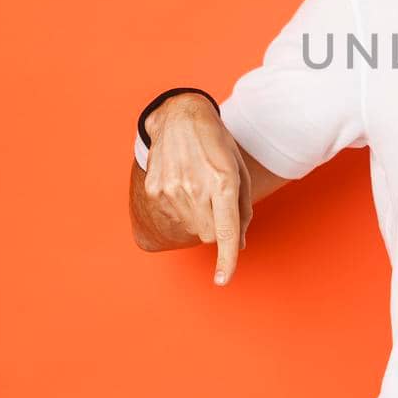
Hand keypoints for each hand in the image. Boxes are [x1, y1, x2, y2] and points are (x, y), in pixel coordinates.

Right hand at [141, 94, 254, 285]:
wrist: (180, 118)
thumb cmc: (217, 144)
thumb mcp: (239, 170)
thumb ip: (242, 210)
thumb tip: (238, 244)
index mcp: (223, 182)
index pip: (226, 230)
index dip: (227, 258)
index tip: (223, 280)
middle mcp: (196, 188)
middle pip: (209, 235)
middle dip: (217, 228)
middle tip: (216, 201)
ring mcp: (171, 190)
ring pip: (191, 229)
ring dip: (199, 218)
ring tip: (198, 187)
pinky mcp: (154, 190)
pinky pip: (172, 217)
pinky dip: (181, 211)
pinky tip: (182, 186)